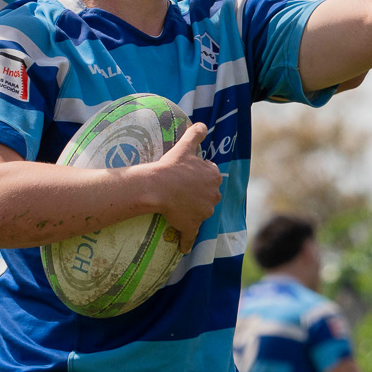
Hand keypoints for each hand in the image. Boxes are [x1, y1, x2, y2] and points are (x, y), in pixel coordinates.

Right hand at [139, 123, 222, 253]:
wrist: (158, 187)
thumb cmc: (172, 166)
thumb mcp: (185, 146)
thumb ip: (196, 133)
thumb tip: (203, 124)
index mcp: (213, 176)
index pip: (210, 176)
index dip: (198, 176)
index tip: (187, 177)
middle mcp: (213, 194)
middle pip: (207, 195)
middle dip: (197, 194)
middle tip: (181, 191)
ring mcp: (203, 212)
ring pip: (200, 213)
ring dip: (191, 213)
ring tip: (176, 208)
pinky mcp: (192, 226)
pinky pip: (190, 237)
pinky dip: (186, 243)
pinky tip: (183, 247)